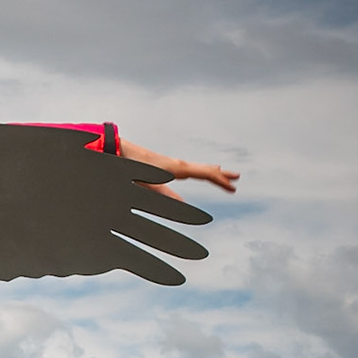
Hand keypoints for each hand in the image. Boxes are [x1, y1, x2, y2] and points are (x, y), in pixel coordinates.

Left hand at [119, 138, 239, 200]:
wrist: (120, 151)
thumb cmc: (132, 167)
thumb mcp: (147, 185)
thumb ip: (164, 195)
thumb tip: (182, 206)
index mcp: (177, 168)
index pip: (205, 174)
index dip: (220, 181)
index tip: (233, 186)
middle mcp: (178, 164)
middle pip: (205, 169)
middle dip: (221, 175)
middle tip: (237, 178)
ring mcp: (172, 164)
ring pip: (197, 168)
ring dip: (211, 172)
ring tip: (223, 174)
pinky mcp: (165, 165)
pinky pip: (189, 169)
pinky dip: (199, 171)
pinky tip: (196, 173)